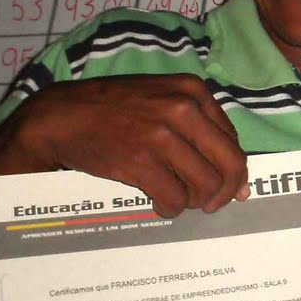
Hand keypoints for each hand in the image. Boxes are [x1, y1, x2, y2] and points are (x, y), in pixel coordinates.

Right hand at [0, 75, 248, 216]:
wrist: (64, 116)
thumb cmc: (115, 108)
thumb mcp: (163, 98)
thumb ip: (200, 129)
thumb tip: (237, 180)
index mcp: (193, 91)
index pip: (233, 140)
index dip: (234, 171)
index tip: (230, 188)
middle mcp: (183, 109)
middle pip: (228, 164)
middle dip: (223, 191)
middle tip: (209, 204)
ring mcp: (162, 135)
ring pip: (204, 185)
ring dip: (194, 201)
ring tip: (177, 199)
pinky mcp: (140, 160)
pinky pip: (174, 198)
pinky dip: (171, 208)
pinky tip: (159, 203)